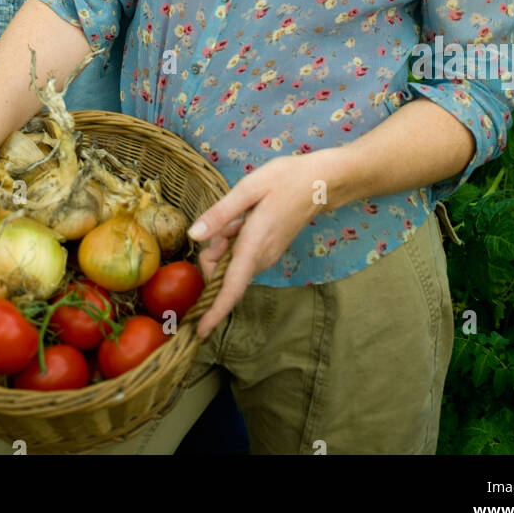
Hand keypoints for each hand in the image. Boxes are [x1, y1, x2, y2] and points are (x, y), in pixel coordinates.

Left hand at [186, 154, 325, 338]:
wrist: (320, 183)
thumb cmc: (284, 180)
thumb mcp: (248, 189)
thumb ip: (220, 215)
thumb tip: (193, 236)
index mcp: (253, 246)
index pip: (231, 289)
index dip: (215, 311)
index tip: (200, 332)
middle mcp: (261, 258)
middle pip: (223, 272)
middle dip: (213, 252)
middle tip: (227, 220)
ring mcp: (267, 257)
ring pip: (231, 262)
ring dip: (224, 244)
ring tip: (242, 214)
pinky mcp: (270, 252)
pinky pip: (242, 255)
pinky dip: (235, 241)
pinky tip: (248, 218)